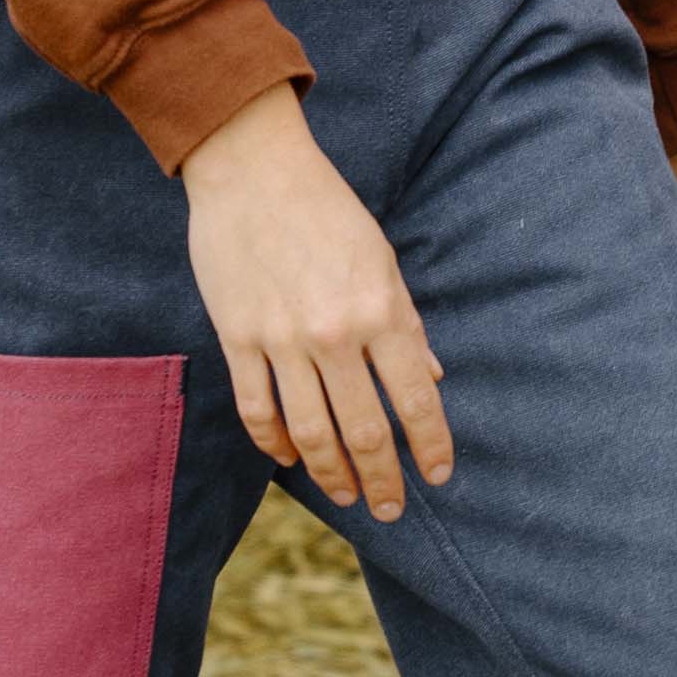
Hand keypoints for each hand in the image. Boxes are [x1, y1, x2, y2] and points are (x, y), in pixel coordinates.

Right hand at [180, 87, 452, 521]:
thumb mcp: (382, 258)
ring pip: (309, 432)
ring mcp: (281, 339)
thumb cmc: (327, 209)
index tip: (438, 476)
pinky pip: (257, 409)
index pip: (415, 398)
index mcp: (379, 309)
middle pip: (363, 430)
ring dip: (331, 475)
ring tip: (348, 495)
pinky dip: (275, 443)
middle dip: (382, 478)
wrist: (252, 168)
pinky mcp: (238, 337)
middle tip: (390, 508)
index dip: (430, 446)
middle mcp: (334, 333)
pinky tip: (290, 458)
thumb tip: (434, 377)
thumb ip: (407, 322)